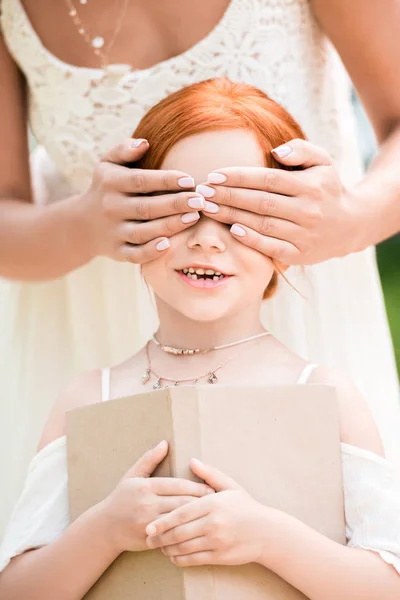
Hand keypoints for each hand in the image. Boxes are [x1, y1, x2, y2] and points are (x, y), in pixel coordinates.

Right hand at [80, 138, 204, 263]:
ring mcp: (114, 232)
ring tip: (194, 218)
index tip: (190, 180)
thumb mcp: (108, 164)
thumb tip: (145, 143)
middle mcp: (111, 208)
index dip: (166, 181)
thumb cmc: (106, 187)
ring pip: (143, 232)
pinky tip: (168, 244)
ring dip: (169, 226)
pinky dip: (150, 252)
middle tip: (200, 201)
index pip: (141, 181)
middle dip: (175, 204)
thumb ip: (125, 150)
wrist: (84, 223)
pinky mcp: (117, 252)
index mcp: (110, 183)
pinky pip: (134, 255)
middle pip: (146, 208)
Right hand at [99, 441, 213, 554]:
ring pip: (179, 519)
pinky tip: (198, 531)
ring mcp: (148, 522)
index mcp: (146, 487)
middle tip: (218, 502)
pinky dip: (186, 532)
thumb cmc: (122, 498)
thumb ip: (149, 459)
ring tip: (212, 515)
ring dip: (196, 517)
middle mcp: (147, 504)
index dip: (197, 487)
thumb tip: (165, 443)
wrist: (104, 528)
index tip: (211, 488)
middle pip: (182, 502)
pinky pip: (172, 535)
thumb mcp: (133, 476)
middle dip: (201, 502)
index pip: (178, 485)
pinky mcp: (150, 538)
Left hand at [146, 458, 266, 566]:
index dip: (163, 521)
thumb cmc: (245, 506)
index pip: (181, 513)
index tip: (149, 525)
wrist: (266, 531)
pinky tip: (173, 555)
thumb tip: (191, 460)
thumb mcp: (229, 485)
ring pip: (184, 548)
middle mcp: (213, 523)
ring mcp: (217, 541)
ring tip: (158, 546)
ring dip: (168, 549)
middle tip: (148, 537)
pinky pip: (194, 560)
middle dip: (160, 537)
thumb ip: (208, 474)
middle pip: (179, 533)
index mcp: (213, 503)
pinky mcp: (219, 556)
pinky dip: (180, 559)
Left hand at [199, 139, 358, 264]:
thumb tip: (276, 151)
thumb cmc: (327, 189)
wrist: (351, 225)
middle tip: (202, 192)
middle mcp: (307, 211)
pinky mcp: (300, 255)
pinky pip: (271, 248)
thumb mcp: (323, 162)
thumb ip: (301, 150)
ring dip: (232, 216)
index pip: (267, 179)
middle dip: (228, 196)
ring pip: (262, 224)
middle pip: (260, 202)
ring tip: (208, 208)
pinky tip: (232, 229)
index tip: (214, 175)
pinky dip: (251, 239)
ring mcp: (304, 235)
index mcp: (310, 186)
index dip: (238, 177)